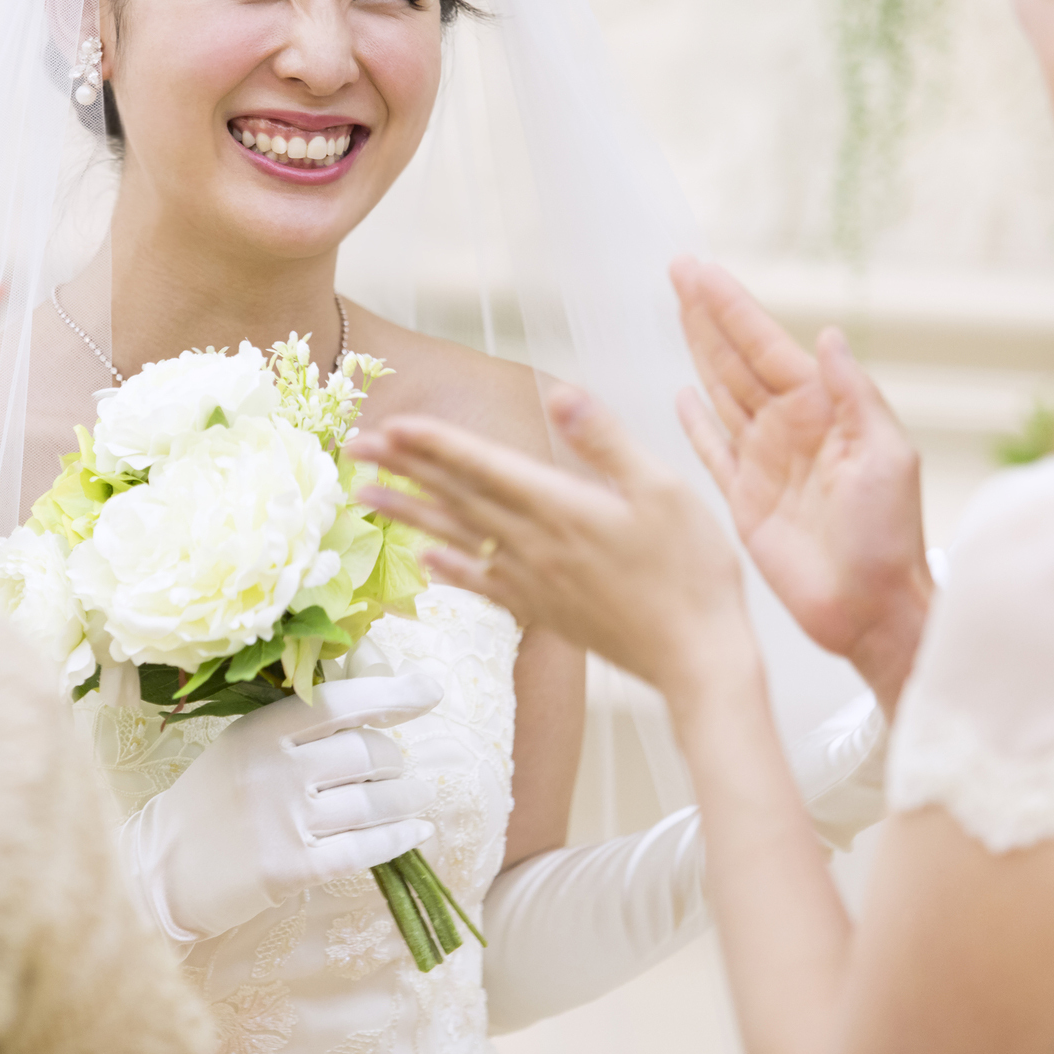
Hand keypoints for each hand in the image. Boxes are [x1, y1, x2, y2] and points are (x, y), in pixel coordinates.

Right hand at [122, 673, 442, 942]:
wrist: (160, 869)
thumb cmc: (209, 802)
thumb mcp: (241, 747)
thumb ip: (295, 728)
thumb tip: (372, 706)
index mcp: (260, 730)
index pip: (340, 702)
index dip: (392, 694)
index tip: (429, 692)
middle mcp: (275, 769)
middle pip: (367, 752)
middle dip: (394, 759)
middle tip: (396, 768)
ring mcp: (283, 820)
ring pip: (373, 802)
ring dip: (406, 799)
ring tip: (415, 799)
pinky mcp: (291, 868)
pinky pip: (365, 848)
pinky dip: (399, 838)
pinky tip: (415, 833)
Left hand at [347, 392, 755, 704]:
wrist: (699, 661)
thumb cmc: (692, 573)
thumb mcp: (664, 490)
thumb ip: (605, 441)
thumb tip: (561, 392)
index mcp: (561, 508)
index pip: (482, 466)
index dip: (435, 443)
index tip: (393, 424)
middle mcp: (535, 544)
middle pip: (456, 496)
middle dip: (403, 467)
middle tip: (354, 446)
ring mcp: (534, 581)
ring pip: (459, 537)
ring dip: (410, 513)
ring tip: (365, 496)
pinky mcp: (544, 610)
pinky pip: (484, 585)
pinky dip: (452, 569)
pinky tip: (429, 560)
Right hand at [671, 258, 929, 711]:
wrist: (870, 609)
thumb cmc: (890, 538)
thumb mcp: (886, 456)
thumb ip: (854, 395)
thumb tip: (827, 336)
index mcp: (822, 412)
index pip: (767, 347)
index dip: (732, 308)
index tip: (701, 271)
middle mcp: (789, 429)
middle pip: (737, 359)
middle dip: (708, 315)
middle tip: (678, 271)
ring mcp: (763, 462)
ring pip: (721, 393)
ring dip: (699, 351)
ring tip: (676, 311)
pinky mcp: (743, 499)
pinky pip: (711, 449)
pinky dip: (695, 421)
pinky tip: (682, 393)